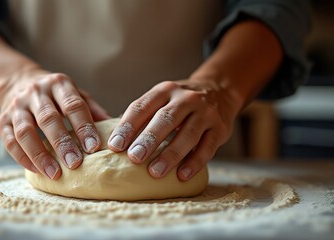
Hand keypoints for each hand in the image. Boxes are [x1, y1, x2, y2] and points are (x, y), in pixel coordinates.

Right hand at [0, 69, 109, 179]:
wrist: (18, 81)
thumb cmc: (55, 94)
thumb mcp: (75, 93)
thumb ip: (92, 109)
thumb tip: (115, 127)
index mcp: (59, 84)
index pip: (73, 104)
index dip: (84, 126)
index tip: (94, 148)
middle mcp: (36, 93)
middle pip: (48, 118)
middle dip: (62, 142)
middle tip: (75, 164)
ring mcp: (17, 106)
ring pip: (25, 131)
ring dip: (40, 154)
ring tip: (54, 173)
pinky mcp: (2, 120)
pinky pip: (9, 141)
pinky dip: (22, 157)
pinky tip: (36, 170)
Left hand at [107, 75, 240, 180]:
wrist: (219, 91)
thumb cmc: (179, 103)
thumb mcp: (161, 99)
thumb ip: (142, 116)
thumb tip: (115, 142)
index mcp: (164, 90)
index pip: (142, 107)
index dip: (127, 126)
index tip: (115, 146)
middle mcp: (186, 98)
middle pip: (166, 119)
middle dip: (148, 139)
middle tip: (133, 158)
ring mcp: (205, 113)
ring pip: (188, 135)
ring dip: (170, 155)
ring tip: (154, 172)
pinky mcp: (220, 129)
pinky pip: (207, 148)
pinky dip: (194, 163)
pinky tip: (182, 175)